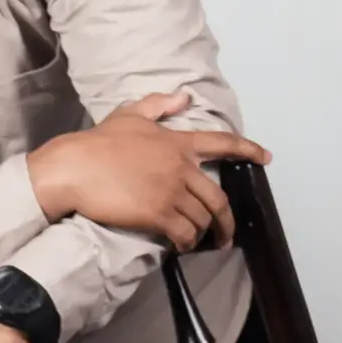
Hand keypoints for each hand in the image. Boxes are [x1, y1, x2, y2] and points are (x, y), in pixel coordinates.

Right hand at [28, 90, 270, 249]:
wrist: (75, 167)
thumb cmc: (100, 142)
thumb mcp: (130, 113)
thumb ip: (160, 105)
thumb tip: (184, 97)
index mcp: (178, 141)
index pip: (222, 143)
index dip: (248, 151)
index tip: (266, 159)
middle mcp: (181, 167)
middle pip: (218, 198)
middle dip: (226, 221)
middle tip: (225, 235)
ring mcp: (171, 191)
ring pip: (202, 219)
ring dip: (201, 234)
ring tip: (194, 241)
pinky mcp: (157, 214)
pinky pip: (183, 234)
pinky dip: (185, 243)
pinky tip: (179, 245)